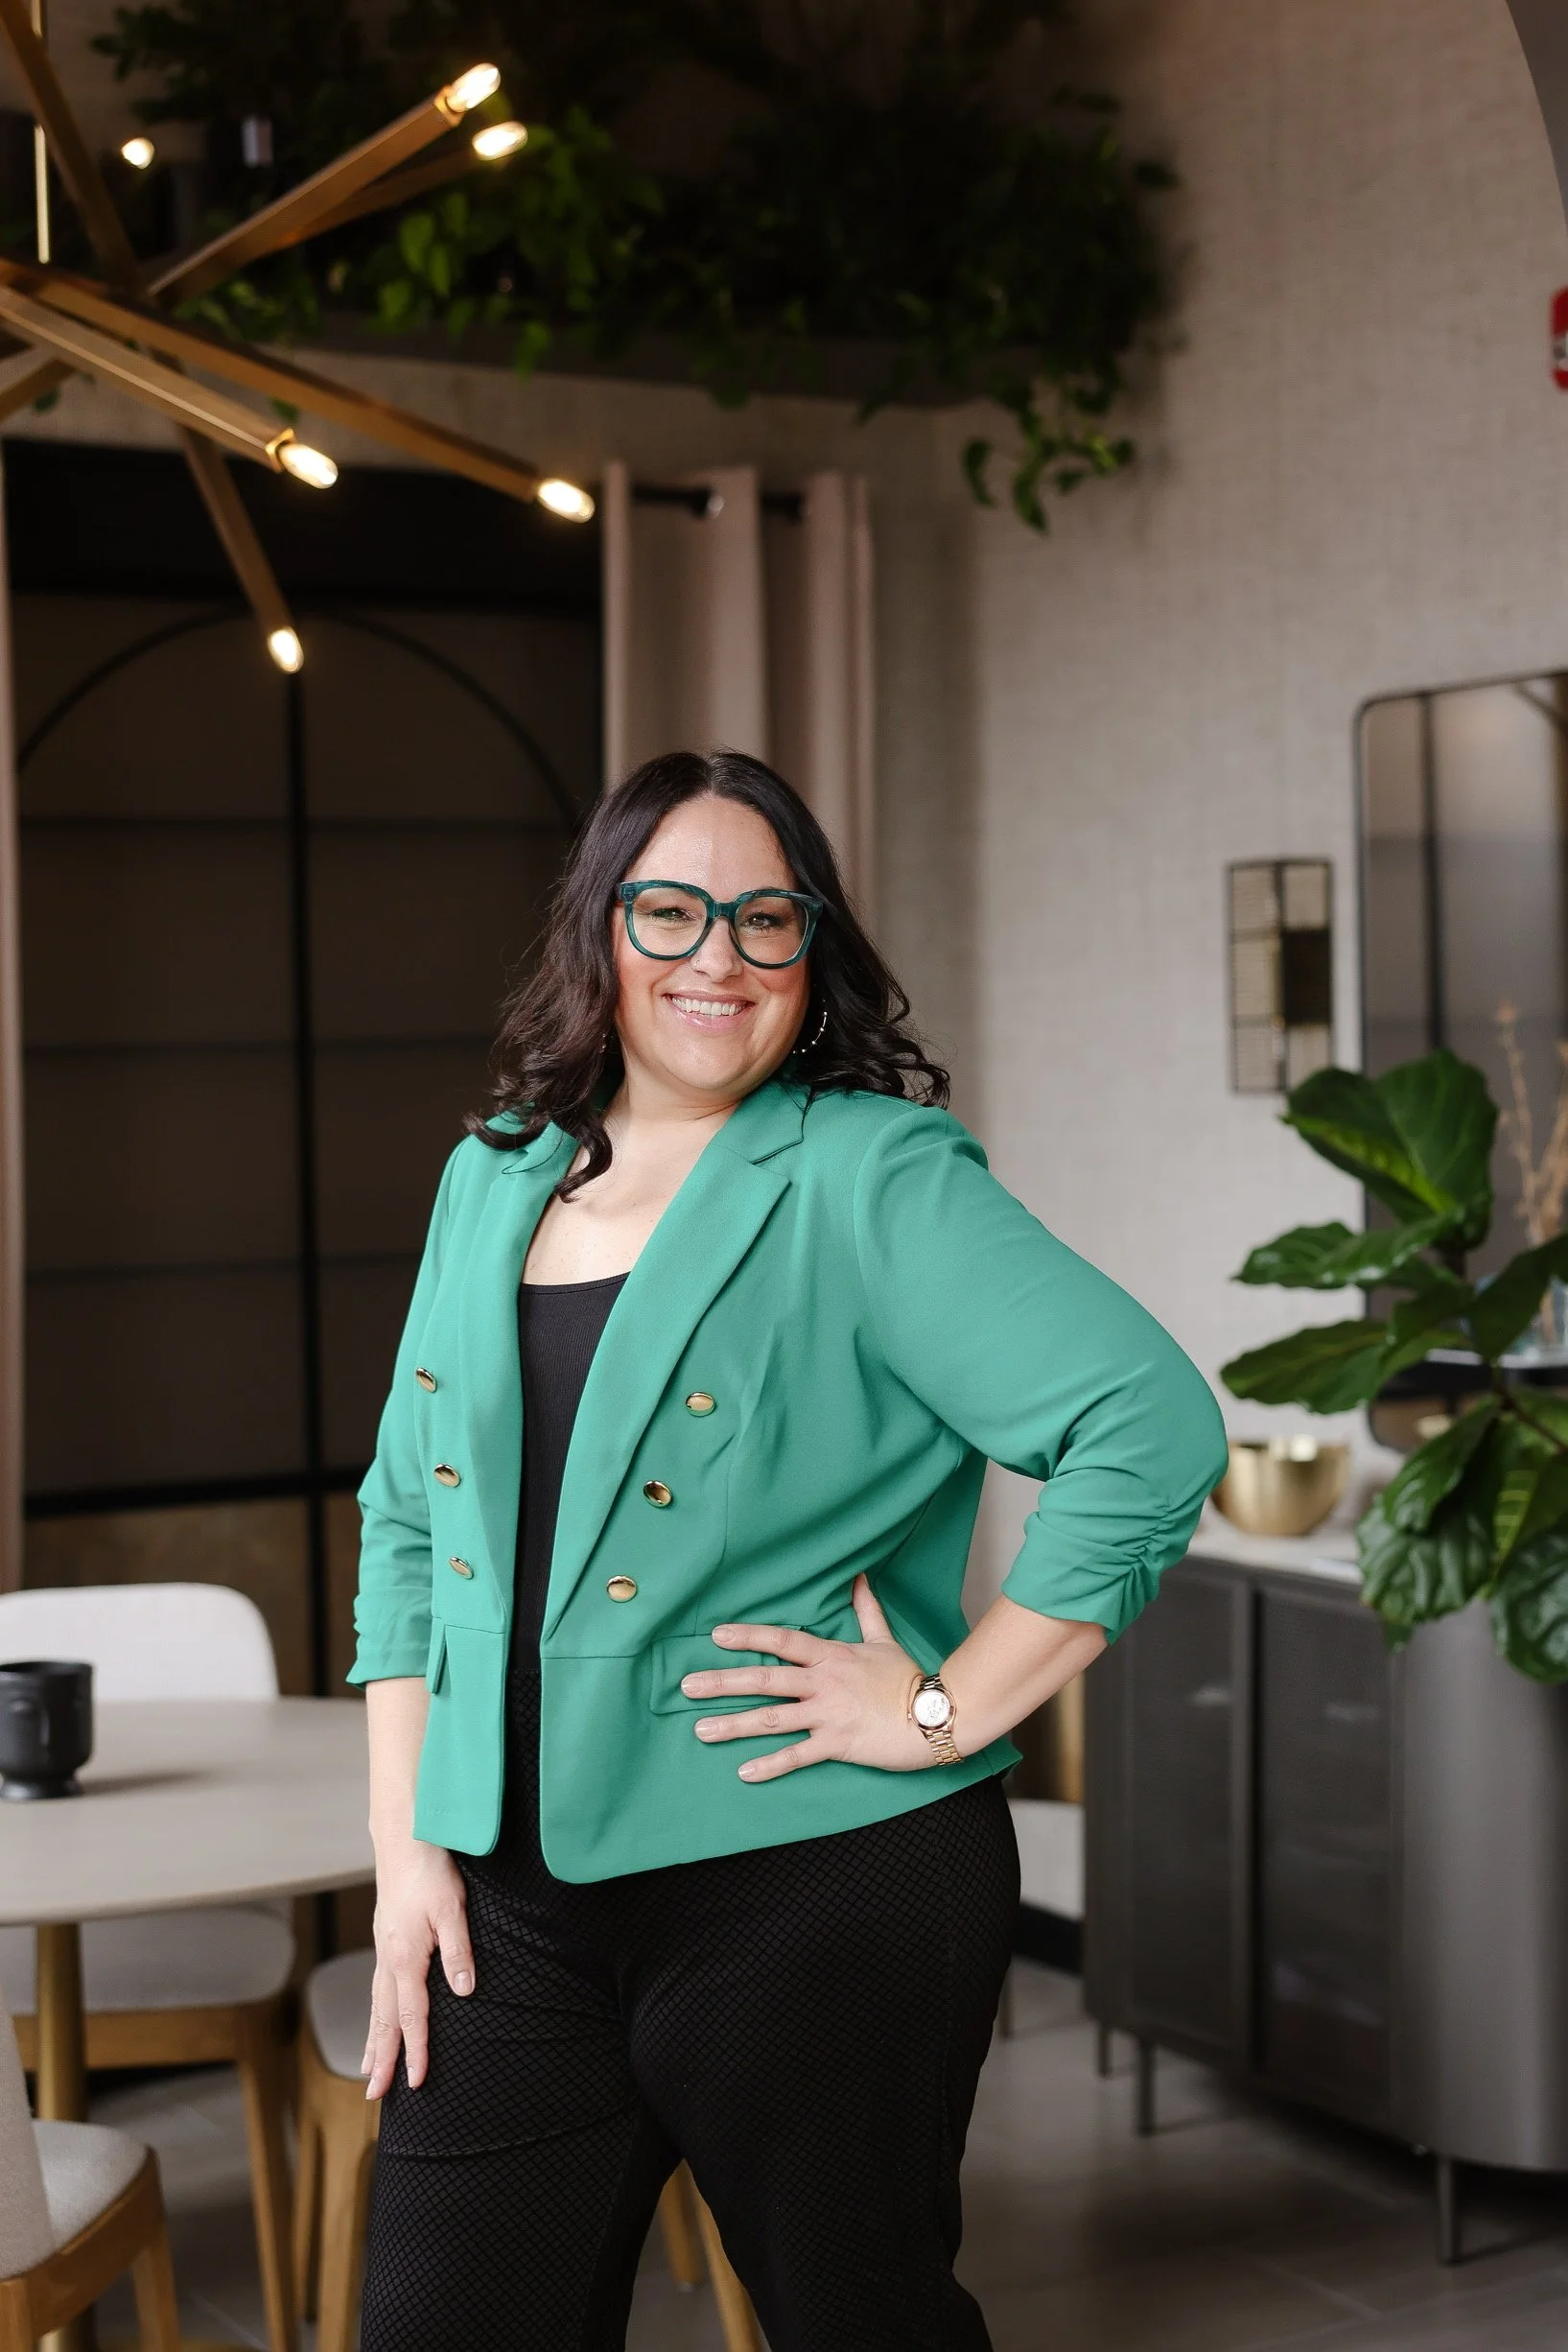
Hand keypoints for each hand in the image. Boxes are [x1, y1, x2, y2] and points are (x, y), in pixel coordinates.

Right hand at [361, 1835, 473, 2098]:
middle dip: (381, 2058)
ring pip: (376, 2005)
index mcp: (404, 1957)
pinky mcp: (385, 1939)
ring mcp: (383, 1949)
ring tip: (368, 2069)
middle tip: (375, 2094)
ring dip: (374, 2039)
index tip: (417, 2082)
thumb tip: (463, 1991)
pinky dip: (376, 2012)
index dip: (417, 2051)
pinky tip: (378, 2019)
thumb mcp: (453, 1909)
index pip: (412, 2016)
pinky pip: (377, 1987)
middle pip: (384, 2019)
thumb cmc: (431, 1871)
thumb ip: (458, 1951)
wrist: (404, 1838)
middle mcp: (388, 1959)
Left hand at [680, 1572, 935, 1782]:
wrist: (935, 1715)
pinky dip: (771, 1765)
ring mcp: (828, 1715)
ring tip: (701, 1729)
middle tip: (687, 1686)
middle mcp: (823, 1683)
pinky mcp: (837, 1745)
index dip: (748, 1637)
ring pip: (773, 1719)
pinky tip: (743, 1772)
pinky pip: (798, 1756)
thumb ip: (866, 1610)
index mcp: (830, 1656)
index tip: (716, 1635)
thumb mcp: (883, 1640)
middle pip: (765, 1680)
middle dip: (724, 1682)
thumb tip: (859, 1577)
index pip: (782, 1641)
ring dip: (734, 1725)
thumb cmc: (908, 1679)